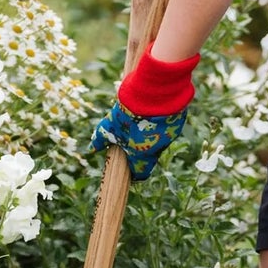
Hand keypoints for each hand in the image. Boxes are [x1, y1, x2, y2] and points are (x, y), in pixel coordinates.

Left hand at [88, 45, 199, 180]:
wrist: (152, 94)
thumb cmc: (127, 114)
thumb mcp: (109, 126)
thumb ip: (100, 139)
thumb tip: (90, 150)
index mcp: (142, 156)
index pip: (141, 173)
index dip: (136, 172)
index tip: (131, 169)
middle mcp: (158, 150)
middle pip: (150, 155)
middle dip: (141, 149)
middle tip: (132, 137)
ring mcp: (169, 137)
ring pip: (158, 140)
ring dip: (150, 134)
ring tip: (140, 119)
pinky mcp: (177, 124)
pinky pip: (167, 127)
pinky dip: (159, 123)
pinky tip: (152, 112)